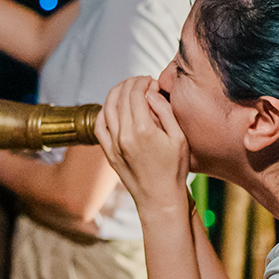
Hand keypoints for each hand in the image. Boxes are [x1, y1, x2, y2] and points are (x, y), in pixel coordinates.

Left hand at [95, 76, 191, 216]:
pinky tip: (112, 106)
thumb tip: (150, 93)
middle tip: (139, 81)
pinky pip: (99, 125)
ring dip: (115, 93)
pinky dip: (103, 111)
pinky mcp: (108, 152)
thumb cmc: (174, 169)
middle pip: (120, 97)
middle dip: (129, 84)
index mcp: (143, 129)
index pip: (135, 94)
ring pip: (107, 108)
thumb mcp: (179, 138)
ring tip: (126, 88)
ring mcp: (113, 144)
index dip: (142, 82)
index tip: (150, 80)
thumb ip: (165, 112)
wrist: (159, 198)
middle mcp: (124, 135)